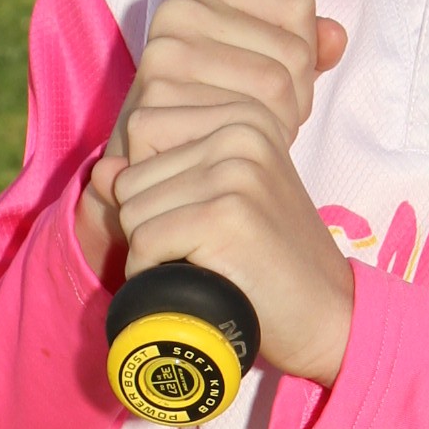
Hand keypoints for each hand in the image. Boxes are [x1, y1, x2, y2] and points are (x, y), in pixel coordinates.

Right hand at [74, 0, 346, 284]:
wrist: (156, 175)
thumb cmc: (214, 111)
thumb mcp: (261, 65)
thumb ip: (305, 45)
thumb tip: (336, 37)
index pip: (298, 8)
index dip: (303, 59)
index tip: (271, 86)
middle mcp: (174, 15)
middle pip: (293, 53)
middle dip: (295, 100)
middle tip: (264, 125)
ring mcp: (159, 61)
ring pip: (276, 87)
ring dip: (277, 128)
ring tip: (247, 139)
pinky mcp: (150, 113)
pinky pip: (245, 126)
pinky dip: (250, 151)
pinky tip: (227, 158)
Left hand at [96, 107, 354, 387]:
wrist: (327, 313)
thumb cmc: (267, 258)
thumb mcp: (217, 200)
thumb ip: (161, 175)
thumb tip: (101, 171)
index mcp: (245, 114)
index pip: (144, 127)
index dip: (152, 185)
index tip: (197, 212)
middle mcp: (242, 131)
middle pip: (132, 174)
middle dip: (149, 221)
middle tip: (202, 247)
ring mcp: (236, 171)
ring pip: (131, 210)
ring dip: (151, 251)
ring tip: (202, 262)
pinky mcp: (226, 216)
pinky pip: (144, 242)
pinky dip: (153, 274)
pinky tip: (195, 279)